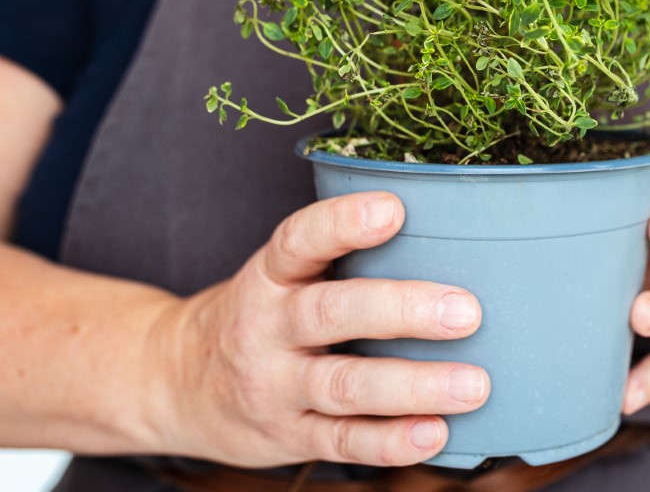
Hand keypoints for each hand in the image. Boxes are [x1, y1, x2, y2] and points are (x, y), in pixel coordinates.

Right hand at [146, 192, 489, 466]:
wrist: (177, 382)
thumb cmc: (262, 314)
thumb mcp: (282, 275)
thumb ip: (343, 258)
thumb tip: (448, 235)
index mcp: (269, 276)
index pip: (299, 240)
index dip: (342, 223)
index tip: (393, 209)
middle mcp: (267, 328)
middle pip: (330, 313)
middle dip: (402, 311)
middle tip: (466, 311)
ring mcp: (275, 386)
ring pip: (345, 386)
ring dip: (413, 386)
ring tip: (472, 384)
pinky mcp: (289, 436)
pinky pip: (342, 441)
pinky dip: (391, 441)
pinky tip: (435, 432)